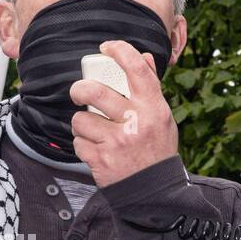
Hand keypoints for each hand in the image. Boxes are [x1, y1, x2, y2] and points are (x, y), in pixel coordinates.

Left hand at [69, 39, 178, 186]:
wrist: (154, 192)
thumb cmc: (156, 150)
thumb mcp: (163, 118)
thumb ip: (151, 89)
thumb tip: (144, 58)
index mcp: (153, 108)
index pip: (137, 70)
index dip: (120, 51)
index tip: (107, 47)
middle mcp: (135, 123)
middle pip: (95, 92)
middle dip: (79, 89)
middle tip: (79, 93)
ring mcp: (116, 143)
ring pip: (80, 120)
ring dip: (81, 124)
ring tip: (93, 131)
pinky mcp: (101, 161)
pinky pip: (78, 143)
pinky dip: (82, 146)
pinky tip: (96, 150)